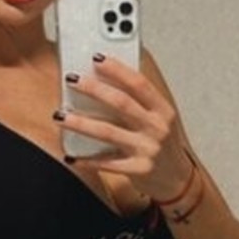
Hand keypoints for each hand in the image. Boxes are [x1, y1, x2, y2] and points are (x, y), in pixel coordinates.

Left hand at [59, 55, 193, 201]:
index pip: (139, 84)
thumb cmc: (165, 145)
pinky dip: (87, 160)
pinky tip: (71, 155)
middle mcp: (156, 128)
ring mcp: (147, 149)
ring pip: (108, 132)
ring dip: (81, 123)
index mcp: (163, 110)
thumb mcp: (160, 119)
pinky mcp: (138, 170)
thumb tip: (106, 78)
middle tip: (72, 80)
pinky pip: (106, 163)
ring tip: (60, 116)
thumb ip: (139, 101)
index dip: (117, 69)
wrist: (178, 180)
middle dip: (93, 89)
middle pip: (121, 103)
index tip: (97, 59)